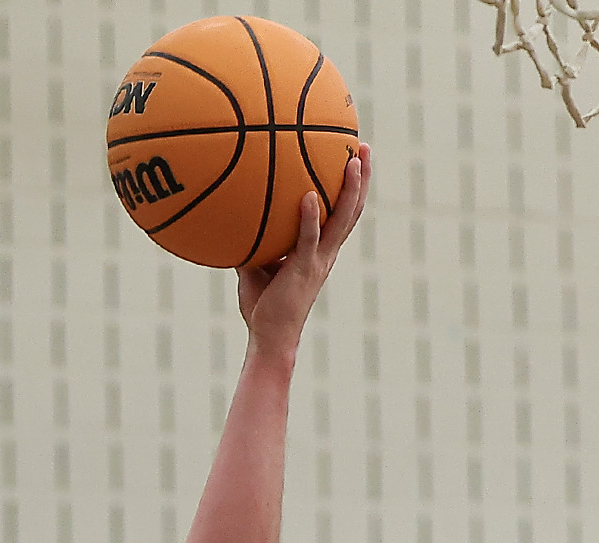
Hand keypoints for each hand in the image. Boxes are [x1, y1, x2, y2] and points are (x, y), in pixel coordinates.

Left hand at [236, 150, 369, 359]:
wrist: (269, 340)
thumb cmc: (262, 306)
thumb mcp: (256, 266)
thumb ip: (255, 239)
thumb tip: (235, 212)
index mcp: (320, 250)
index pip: (341, 213)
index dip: (351, 187)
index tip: (353, 156)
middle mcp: (326, 253)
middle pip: (352, 209)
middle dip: (362, 178)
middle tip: (363, 147)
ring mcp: (318, 261)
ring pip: (343, 220)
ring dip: (352, 190)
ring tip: (354, 160)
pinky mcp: (303, 271)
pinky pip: (309, 239)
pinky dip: (310, 218)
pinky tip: (308, 195)